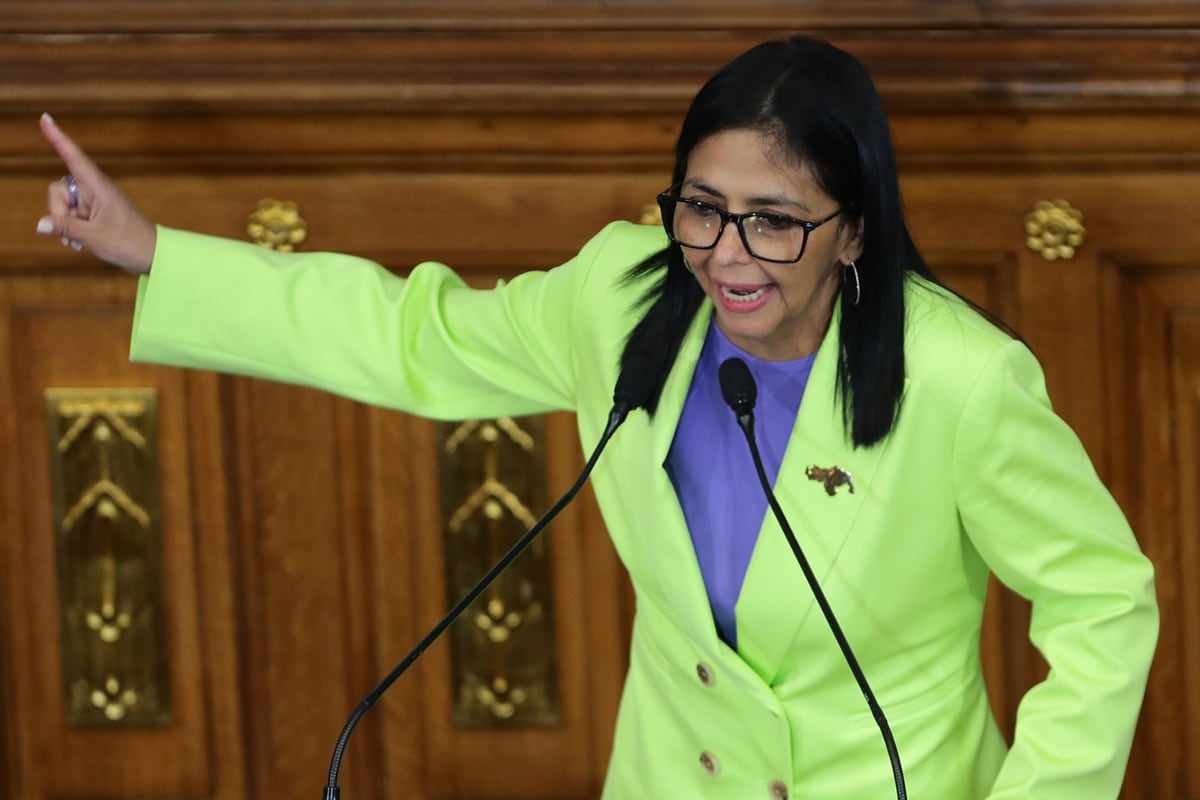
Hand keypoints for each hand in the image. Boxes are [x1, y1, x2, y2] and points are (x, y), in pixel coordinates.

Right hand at [36, 113, 156, 274]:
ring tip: (83, 241)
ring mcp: (92, 201)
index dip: (58, 138)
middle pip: (58, 190)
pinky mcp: (92, 213)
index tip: (45, 118)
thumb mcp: (94, 237)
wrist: (151, 255)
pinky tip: (81, 243)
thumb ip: (65, 228)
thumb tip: (40, 224)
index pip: (73, 157)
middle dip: (59, 213)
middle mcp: (94, 189)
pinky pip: (69, 216)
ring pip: (61, 206)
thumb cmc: (129, 243)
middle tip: (78, 233)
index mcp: (98, 186)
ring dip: (65, 225)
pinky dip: (70, 229)